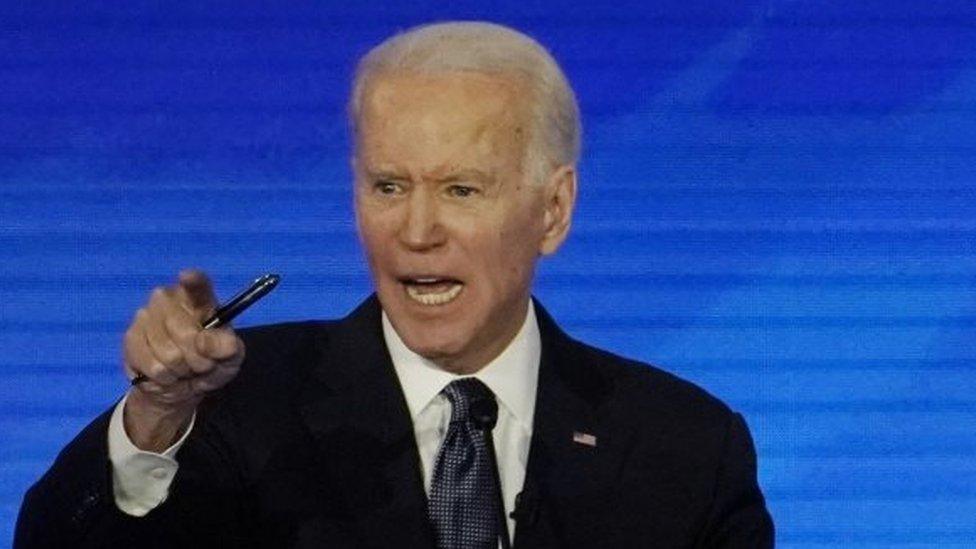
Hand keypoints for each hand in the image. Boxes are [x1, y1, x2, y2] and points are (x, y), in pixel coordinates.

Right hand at [121, 269, 244, 450]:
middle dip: (199, 359)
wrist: (182, 384)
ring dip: (182, 371)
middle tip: (202, 365)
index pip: (198, 285)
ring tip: (184, 369)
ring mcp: (146, 316)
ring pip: (169, 354)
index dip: (193, 280)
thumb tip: (205, 342)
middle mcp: (169, 299)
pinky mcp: (130, 338)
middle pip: (186, 334)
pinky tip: (167, 374)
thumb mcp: (231, 357)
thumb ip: (226, 347)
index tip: (187, 277)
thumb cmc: (211, 362)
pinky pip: (152, 365)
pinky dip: (165, 378)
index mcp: (200, 299)